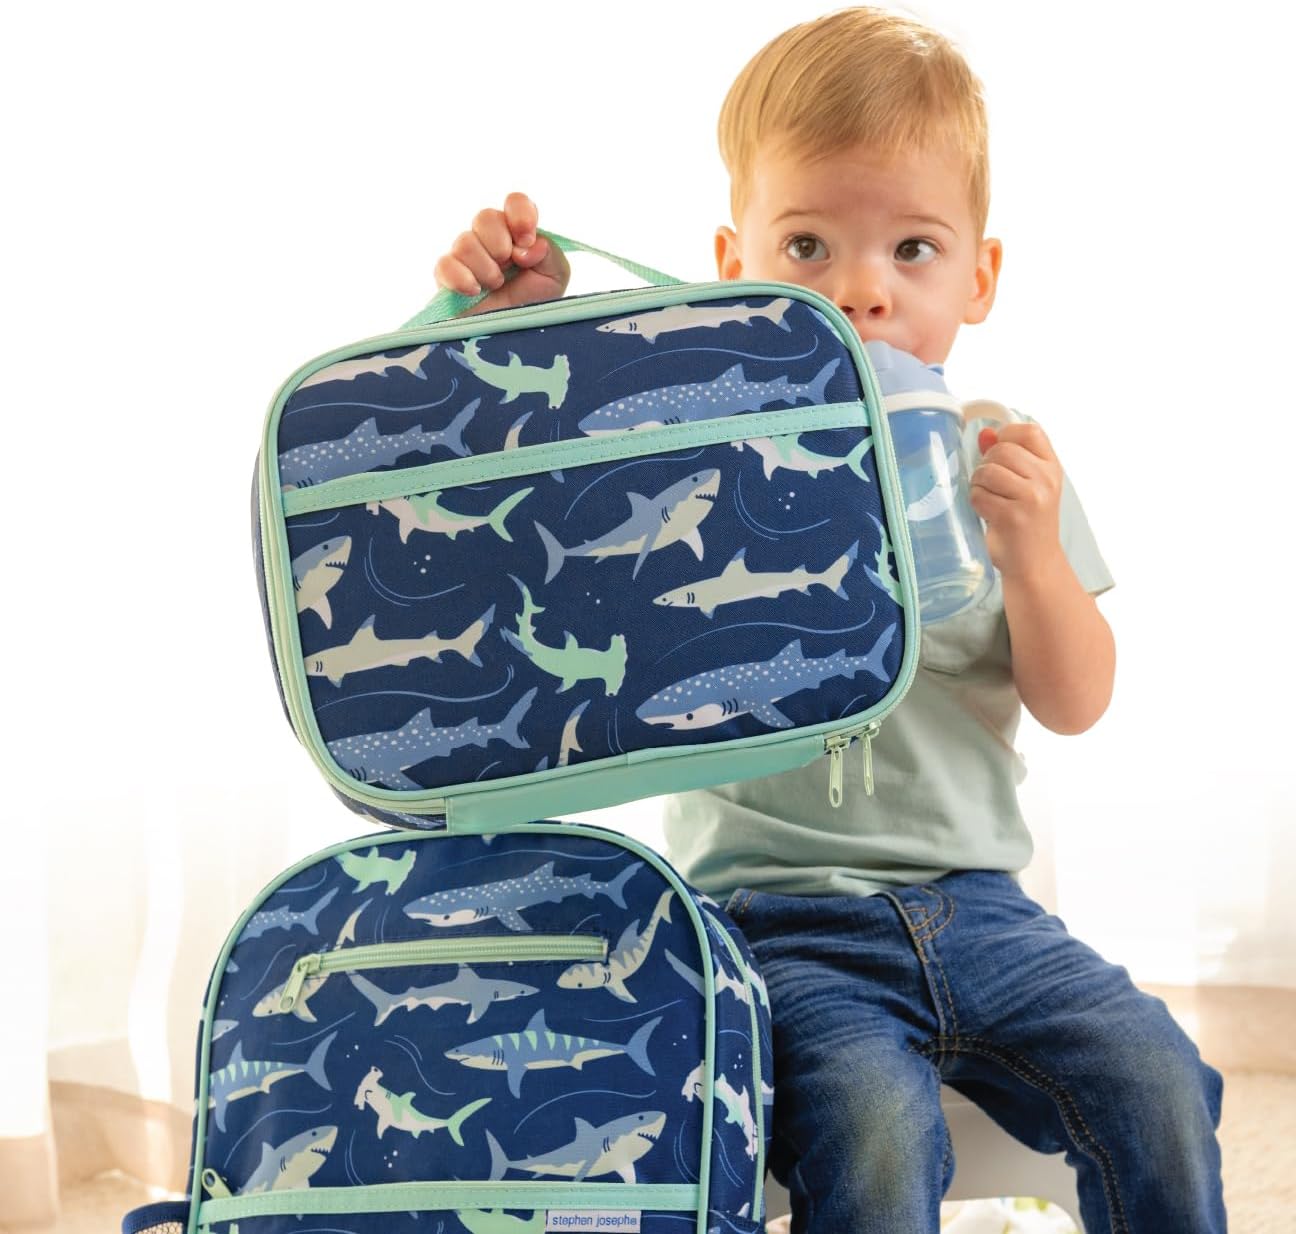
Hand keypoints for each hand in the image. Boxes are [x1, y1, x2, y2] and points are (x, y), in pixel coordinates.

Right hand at [433, 192, 570, 315]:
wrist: (515, 338)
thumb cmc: (535, 304)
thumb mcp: (555, 277)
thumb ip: (549, 253)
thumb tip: (529, 244)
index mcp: (517, 234)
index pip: (515, 202)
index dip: (520, 214)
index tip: (526, 239)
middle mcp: (489, 240)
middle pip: (485, 217)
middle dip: (499, 242)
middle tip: (508, 266)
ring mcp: (466, 258)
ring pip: (465, 242)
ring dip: (485, 267)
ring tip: (495, 286)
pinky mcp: (446, 279)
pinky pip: (444, 265)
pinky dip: (460, 277)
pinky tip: (474, 291)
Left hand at [969, 422, 1064, 580]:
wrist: (1035, 564)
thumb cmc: (1027, 521)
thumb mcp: (1027, 485)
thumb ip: (1008, 457)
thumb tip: (985, 433)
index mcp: (1052, 467)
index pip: (1029, 431)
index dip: (1006, 435)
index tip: (997, 451)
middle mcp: (1046, 480)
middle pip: (1002, 450)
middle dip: (986, 465)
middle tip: (989, 485)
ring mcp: (1031, 498)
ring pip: (987, 472)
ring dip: (978, 485)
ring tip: (989, 499)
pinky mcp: (1012, 516)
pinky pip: (979, 496)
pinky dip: (976, 504)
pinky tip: (987, 514)